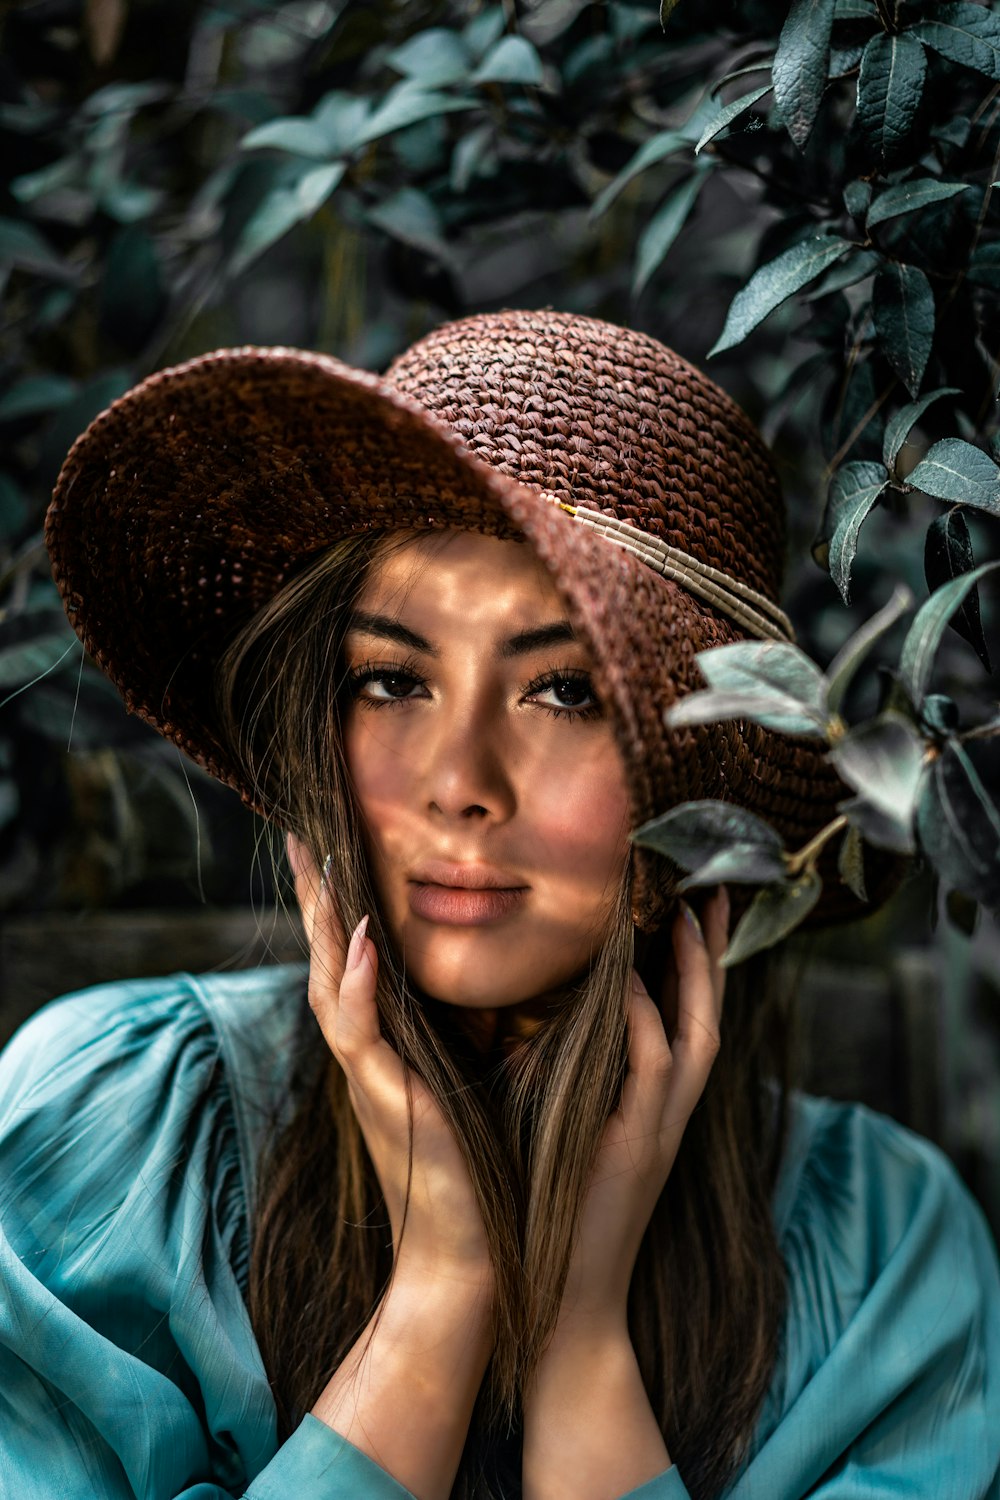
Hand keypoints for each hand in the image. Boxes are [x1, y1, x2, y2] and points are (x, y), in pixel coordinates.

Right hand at [286, 834, 492, 1290]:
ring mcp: (367, 1076)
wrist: (468, 1255)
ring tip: (320, 860)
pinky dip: (356, 983)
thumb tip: (501, 988)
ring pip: (329, 984)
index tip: (336, 846)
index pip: (354, 961)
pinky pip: (358, 1031)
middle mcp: (366, 1055)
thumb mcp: (474, 1082)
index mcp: (387, 1048)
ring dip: (323, 922)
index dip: (342, 906)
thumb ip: (471, 1033)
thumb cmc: (478, 1170)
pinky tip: (358, 939)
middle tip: (302, 831)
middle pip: (326, 959)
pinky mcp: (383, 1099)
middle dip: (317, 896)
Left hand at [557, 885, 728, 1333]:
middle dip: (712, 951)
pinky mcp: (635, 1149)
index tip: (688, 901)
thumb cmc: (556, 1211)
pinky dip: (643, 1021)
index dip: (693, 960)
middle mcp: (670, 1110)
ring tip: (683, 913)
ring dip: (694, 974)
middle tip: (709, 886)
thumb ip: (572, 1076)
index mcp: (654, 1102)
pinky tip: (627, 981)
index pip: (684, 1015)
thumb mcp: (572, 1128)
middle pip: (710, 1012)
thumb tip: (538, 1021)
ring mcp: (660, 1129)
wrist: (565, 1300)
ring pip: (698, 1034)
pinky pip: (650, 1070)